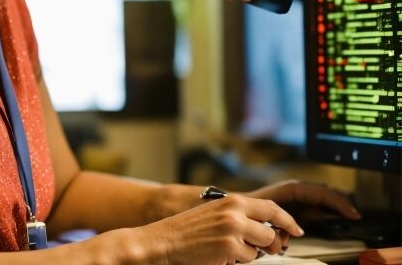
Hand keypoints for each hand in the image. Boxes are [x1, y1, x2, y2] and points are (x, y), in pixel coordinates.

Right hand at [144, 194, 303, 264]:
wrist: (164, 242)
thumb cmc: (186, 231)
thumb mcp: (215, 214)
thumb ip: (239, 216)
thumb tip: (266, 230)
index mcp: (232, 201)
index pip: (271, 208)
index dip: (287, 220)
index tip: (297, 229)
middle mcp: (236, 212)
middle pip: (270, 231)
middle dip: (269, 244)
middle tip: (263, 249)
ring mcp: (234, 230)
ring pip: (260, 249)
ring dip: (248, 253)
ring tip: (225, 249)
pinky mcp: (230, 248)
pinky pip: (247, 260)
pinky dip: (235, 261)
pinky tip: (218, 255)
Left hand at [245, 179, 361, 223]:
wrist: (238, 202)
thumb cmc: (251, 205)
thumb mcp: (270, 212)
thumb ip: (287, 220)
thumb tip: (299, 231)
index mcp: (293, 189)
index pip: (323, 194)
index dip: (339, 203)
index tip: (352, 214)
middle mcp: (296, 188)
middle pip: (325, 193)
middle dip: (341, 203)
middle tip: (355, 216)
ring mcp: (295, 193)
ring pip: (321, 197)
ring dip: (334, 205)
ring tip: (348, 215)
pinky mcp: (293, 200)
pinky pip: (313, 202)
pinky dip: (325, 208)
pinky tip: (331, 215)